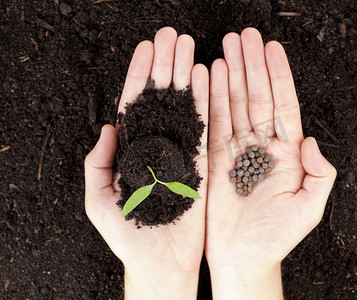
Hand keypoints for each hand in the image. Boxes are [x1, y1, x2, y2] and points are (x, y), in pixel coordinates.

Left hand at [84, 27, 208, 298]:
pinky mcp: (202, 161)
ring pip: (183, 105)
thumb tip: (108, 127)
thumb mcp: (99, 200)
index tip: (147, 48)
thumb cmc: (128, 236)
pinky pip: (205, 126)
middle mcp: (158, 144)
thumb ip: (97, 163)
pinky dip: (205, 100)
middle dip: (165, 64)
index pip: (136, 104)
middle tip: (171, 35)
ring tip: (188, 45)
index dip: (140, 74)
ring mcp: (181, 150)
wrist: (161, 261)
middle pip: (162, 97)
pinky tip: (206, 75)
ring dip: (185, 74)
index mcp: (133, 150)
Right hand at [206, 28, 336, 298]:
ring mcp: (236, 151)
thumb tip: (312, 140)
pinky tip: (209, 77)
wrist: (243, 259)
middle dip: (252, 65)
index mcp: (287, 155)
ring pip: (234, 104)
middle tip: (245, 36)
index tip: (272, 48)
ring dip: (231, 75)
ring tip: (227, 47)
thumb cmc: (276, 238)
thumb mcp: (309, 209)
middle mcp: (261, 148)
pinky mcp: (213, 160)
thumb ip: (319, 173)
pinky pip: (213, 124)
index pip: (283, 105)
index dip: (279, 76)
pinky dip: (210, 99)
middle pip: (257, 97)